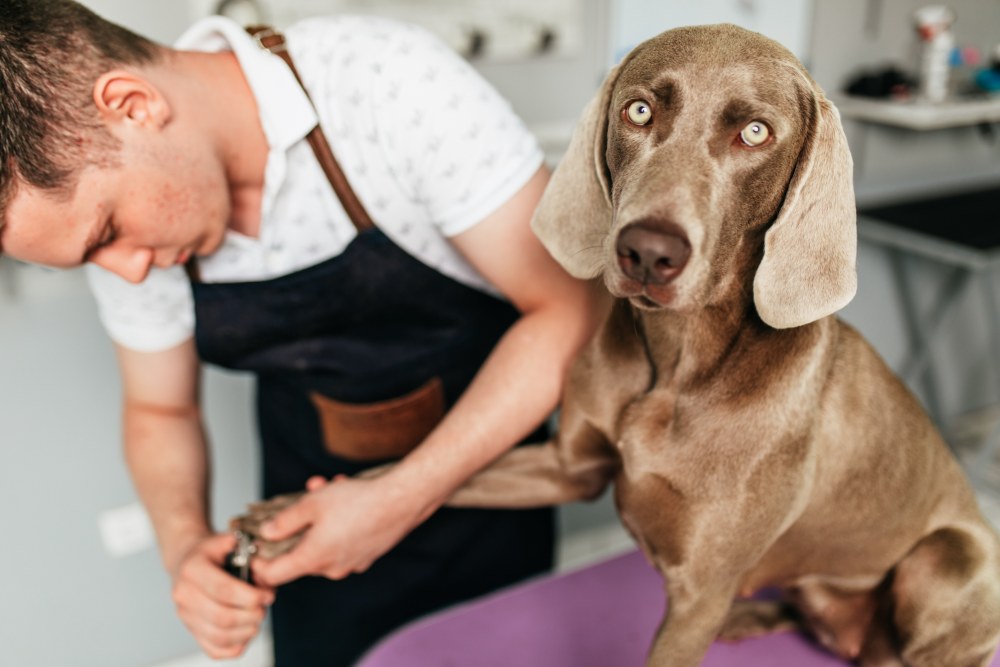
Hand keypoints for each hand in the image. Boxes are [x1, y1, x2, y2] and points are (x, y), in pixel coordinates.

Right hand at [169, 533, 275, 659]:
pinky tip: (246, 633)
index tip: (268, 595)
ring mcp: (186, 616)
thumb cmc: (207, 552)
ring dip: (246, 632)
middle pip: (222, 617)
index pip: (224, 590)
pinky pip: (213, 650)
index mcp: (192, 571)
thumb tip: (262, 549)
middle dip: (252, 616)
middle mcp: (184, 596)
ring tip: (258, 619)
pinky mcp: (191, 631)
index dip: (251, 596)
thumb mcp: (221, 539)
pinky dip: (234, 647)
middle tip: (264, 608)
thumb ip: (240, 542)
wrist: (184, 561)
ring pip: (219, 636)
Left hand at [251, 474, 424, 585]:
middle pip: (300, 555)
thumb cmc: (359, 501)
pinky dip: (339, 526)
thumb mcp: (312, 503)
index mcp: (313, 559)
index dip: (259, 563)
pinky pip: (343, 543)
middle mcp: (331, 568)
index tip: (255, 548)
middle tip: (302, 498)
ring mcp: (351, 564)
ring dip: (320, 521)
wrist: (402, 501)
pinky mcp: (366, 556)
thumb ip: (284, 521)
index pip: (274, 575)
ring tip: (329, 489)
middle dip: (297, 526)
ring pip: (323, 544)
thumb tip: (266, 532)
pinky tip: (348, 501)